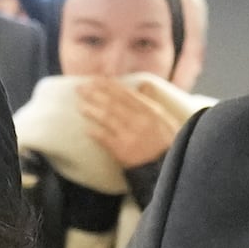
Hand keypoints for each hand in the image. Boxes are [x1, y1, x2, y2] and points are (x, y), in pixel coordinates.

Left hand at [70, 75, 187, 171]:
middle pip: (114, 102)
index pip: (126, 93)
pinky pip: (106, 139)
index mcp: (150, 110)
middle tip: (80, 88)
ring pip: (108, 117)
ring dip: (92, 110)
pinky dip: (96, 133)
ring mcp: (131, 135)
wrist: (167, 168)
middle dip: (95, 93)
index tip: (95, 79)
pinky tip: (87, 130)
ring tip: (80, 105)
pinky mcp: (123, 151)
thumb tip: (143, 84)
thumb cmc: (168, 144)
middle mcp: (140, 119)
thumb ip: (152, 101)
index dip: (109, 85)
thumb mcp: (166, 119)